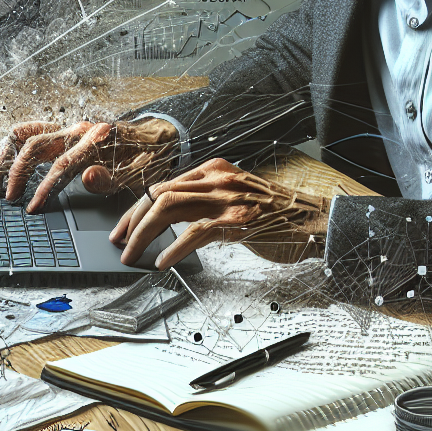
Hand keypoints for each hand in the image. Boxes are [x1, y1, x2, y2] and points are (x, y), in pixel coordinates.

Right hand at [0, 118, 179, 211]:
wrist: (155, 136)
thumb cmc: (146, 157)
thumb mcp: (136, 173)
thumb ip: (110, 177)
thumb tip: (87, 177)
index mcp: (95, 139)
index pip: (61, 164)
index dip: (43, 187)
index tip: (31, 207)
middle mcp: (76, 129)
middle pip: (34, 145)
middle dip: (16, 173)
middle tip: (7, 199)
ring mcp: (66, 128)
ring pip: (22, 135)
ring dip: (3, 159)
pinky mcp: (59, 131)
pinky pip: (25, 134)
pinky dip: (6, 150)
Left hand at [109, 157, 329, 269]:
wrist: (312, 219)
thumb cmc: (275, 212)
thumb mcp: (236, 194)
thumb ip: (206, 198)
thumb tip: (170, 215)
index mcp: (213, 169)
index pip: (163, 184)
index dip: (138, 207)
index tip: (124, 227)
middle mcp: (216, 178)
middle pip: (158, 193)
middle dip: (132, 220)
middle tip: (120, 242)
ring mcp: (226, 198)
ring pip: (169, 208)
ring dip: (144, 234)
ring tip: (133, 254)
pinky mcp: (236, 220)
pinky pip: (195, 232)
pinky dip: (173, 248)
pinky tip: (163, 261)